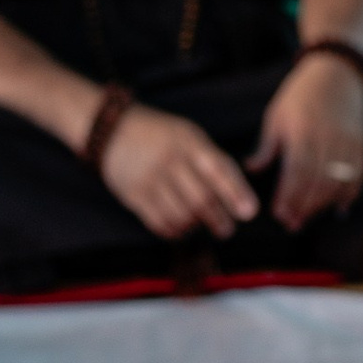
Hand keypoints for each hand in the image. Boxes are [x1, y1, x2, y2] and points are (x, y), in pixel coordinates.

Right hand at [102, 105, 257, 240]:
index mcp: (189, 142)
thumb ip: (213, 160)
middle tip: (226, 231)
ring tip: (200, 226)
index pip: (218, 170)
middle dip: (218, 219)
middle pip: (200, 198)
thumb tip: (240, 195)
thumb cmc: (163, 136)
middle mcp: (170, 160)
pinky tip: (180, 229)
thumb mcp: (189, 136)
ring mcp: (149, 178)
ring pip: (180, 214)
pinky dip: (173, 231)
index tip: (250, 213)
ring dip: (195, 226)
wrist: (112, 131)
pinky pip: (157, 221)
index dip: (236, 193)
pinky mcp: (132, 194)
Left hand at [251, 51, 362, 231]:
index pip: (297, 172)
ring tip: (309, 217)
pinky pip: (359, 175)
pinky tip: (339, 208)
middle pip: (319, 182)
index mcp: (303, 131)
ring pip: (339, 182)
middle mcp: (328, 139)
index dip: (290, 197)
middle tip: (292, 224)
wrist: (338, 71)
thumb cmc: (301, 93)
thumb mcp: (277, 115)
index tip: (280, 214)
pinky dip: (350, 195)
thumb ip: (267, 146)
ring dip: (324, 205)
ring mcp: (348, 142)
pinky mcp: (362, 143)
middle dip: (305, 207)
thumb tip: (250, 170)